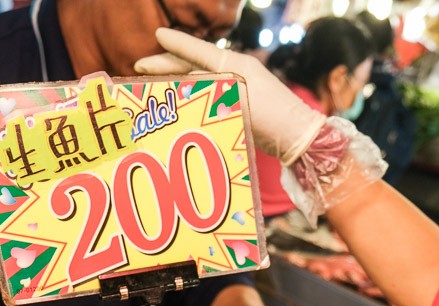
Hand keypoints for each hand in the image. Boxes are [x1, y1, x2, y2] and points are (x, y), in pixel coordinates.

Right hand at [135, 28, 324, 165]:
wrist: (298, 137)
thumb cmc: (273, 117)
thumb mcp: (239, 99)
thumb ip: (213, 90)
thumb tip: (187, 84)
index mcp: (234, 64)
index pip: (198, 51)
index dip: (175, 45)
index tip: (156, 35)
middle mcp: (234, 72)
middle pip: (193, 65)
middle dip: (166, 65)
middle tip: (140, 66)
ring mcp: (237, 88)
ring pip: (198, 80)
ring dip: (176, 81)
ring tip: (154, 83)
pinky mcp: (240, 106)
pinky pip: (208, 95)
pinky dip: (191, 96)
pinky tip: (180, 103)